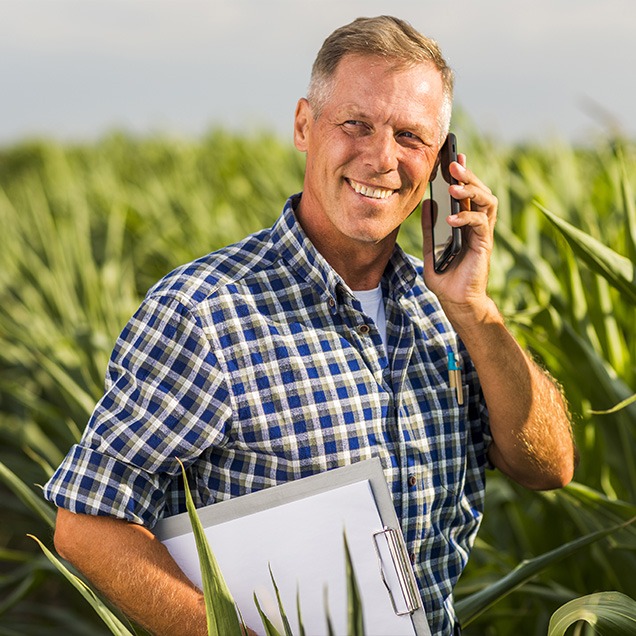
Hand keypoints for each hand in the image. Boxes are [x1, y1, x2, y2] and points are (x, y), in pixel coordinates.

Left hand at [421, 153, 497, 324]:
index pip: (465, 192)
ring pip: (486, 201)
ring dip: (471, 190)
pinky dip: (466, 217)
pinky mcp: (484, 244)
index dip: (462, 173)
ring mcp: (482, 233)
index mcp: (464, 222)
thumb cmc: (445, 278)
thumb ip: (429, 228)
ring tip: (454, 186)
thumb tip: (427, 204)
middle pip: (478, 190)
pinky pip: (479, 223)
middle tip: (453, 163)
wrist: (456, 301)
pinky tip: (451, 218)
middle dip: (467, 174)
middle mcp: (476, 224)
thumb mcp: (430, 249)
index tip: (452, 156)